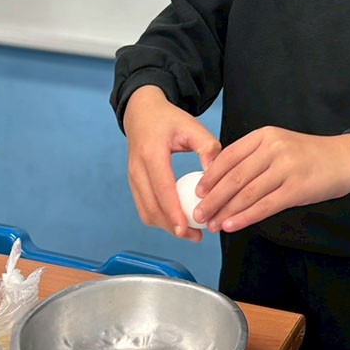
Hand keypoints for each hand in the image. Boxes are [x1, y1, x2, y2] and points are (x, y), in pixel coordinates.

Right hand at [124, 85, 221, 240]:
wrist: (142, 113)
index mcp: (151, 153)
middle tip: (196, 236)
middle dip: (172, 226)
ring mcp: (132, 177)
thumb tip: (217, 173)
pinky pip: (144, 208)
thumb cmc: (169, 119)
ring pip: (146, 212)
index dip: (173, 211)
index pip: (161, 188)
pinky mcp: (133, 183)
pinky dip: (160, 219)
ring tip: (190, 232)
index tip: (185, 228)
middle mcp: (137, 168)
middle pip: (152, 207)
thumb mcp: (192, 126)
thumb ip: (208, 147)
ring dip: (166, 226)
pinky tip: (178, 221)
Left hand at [193, 127, 349, 232]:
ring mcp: (286, 167)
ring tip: (213, 224)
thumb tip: (222, 181)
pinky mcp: (297, 188)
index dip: (210, 175)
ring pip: (247, 193)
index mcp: (264, 135)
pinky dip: (245, 216)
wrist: (345, 159)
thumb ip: (254, 156)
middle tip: (199, 213)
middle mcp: (273, 148)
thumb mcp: (280, 144)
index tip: (197, 191)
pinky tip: (233, 225)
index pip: (228, 155)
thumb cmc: (309, 155)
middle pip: (234, 176)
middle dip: (213, 198)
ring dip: (226, 211)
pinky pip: (265, 205)